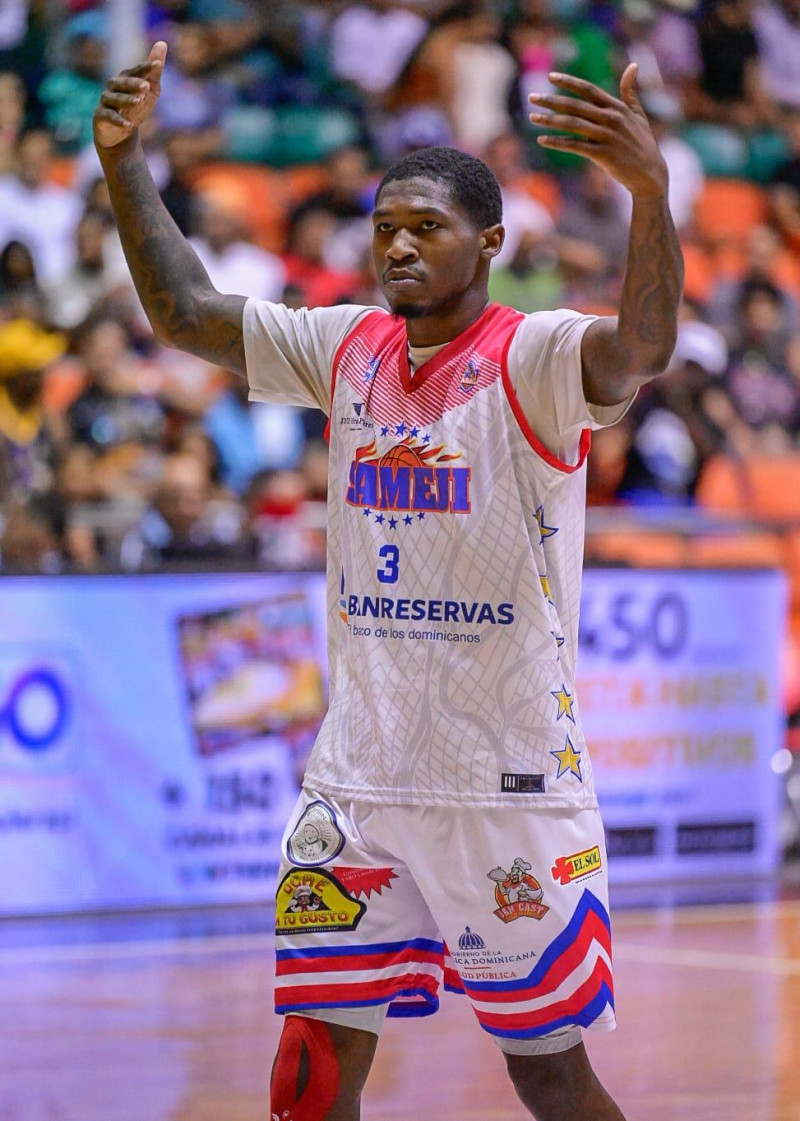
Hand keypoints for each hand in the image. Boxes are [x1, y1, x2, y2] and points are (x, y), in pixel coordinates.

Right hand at [94, 41, 166, 149]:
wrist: (120, 132)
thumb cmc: (136, 107)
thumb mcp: (150, 89)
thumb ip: (154, 71)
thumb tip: (162, 43)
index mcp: (126, 78)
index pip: (137, 71)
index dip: (147, 68)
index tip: (159, 65)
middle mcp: (114, 86)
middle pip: (124, 83)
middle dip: (135, 84)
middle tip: (146, 86)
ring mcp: (106, 100)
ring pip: (116, 98)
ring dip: (127, 100)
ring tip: (139, 101)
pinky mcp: (101, 115)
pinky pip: (110, 117)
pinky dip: (119, 120)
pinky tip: (128, 124)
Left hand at [529, 64, 667, 199]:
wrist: (649, 174)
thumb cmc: (642, 143)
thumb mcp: (638, 114)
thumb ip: (630, 92)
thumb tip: (633, 65)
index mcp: (617, 107)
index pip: (588, 89)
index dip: (568, 82)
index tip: (550, 77)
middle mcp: (611, 118)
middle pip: (575, 105)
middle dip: (551, 100)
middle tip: (531, 97)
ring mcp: (606, 136)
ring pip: (572, 124)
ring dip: (550, 120)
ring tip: (532, 118)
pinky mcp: (602, 154)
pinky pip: (574, 146)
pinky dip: (557, 142)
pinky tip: (542, 140)